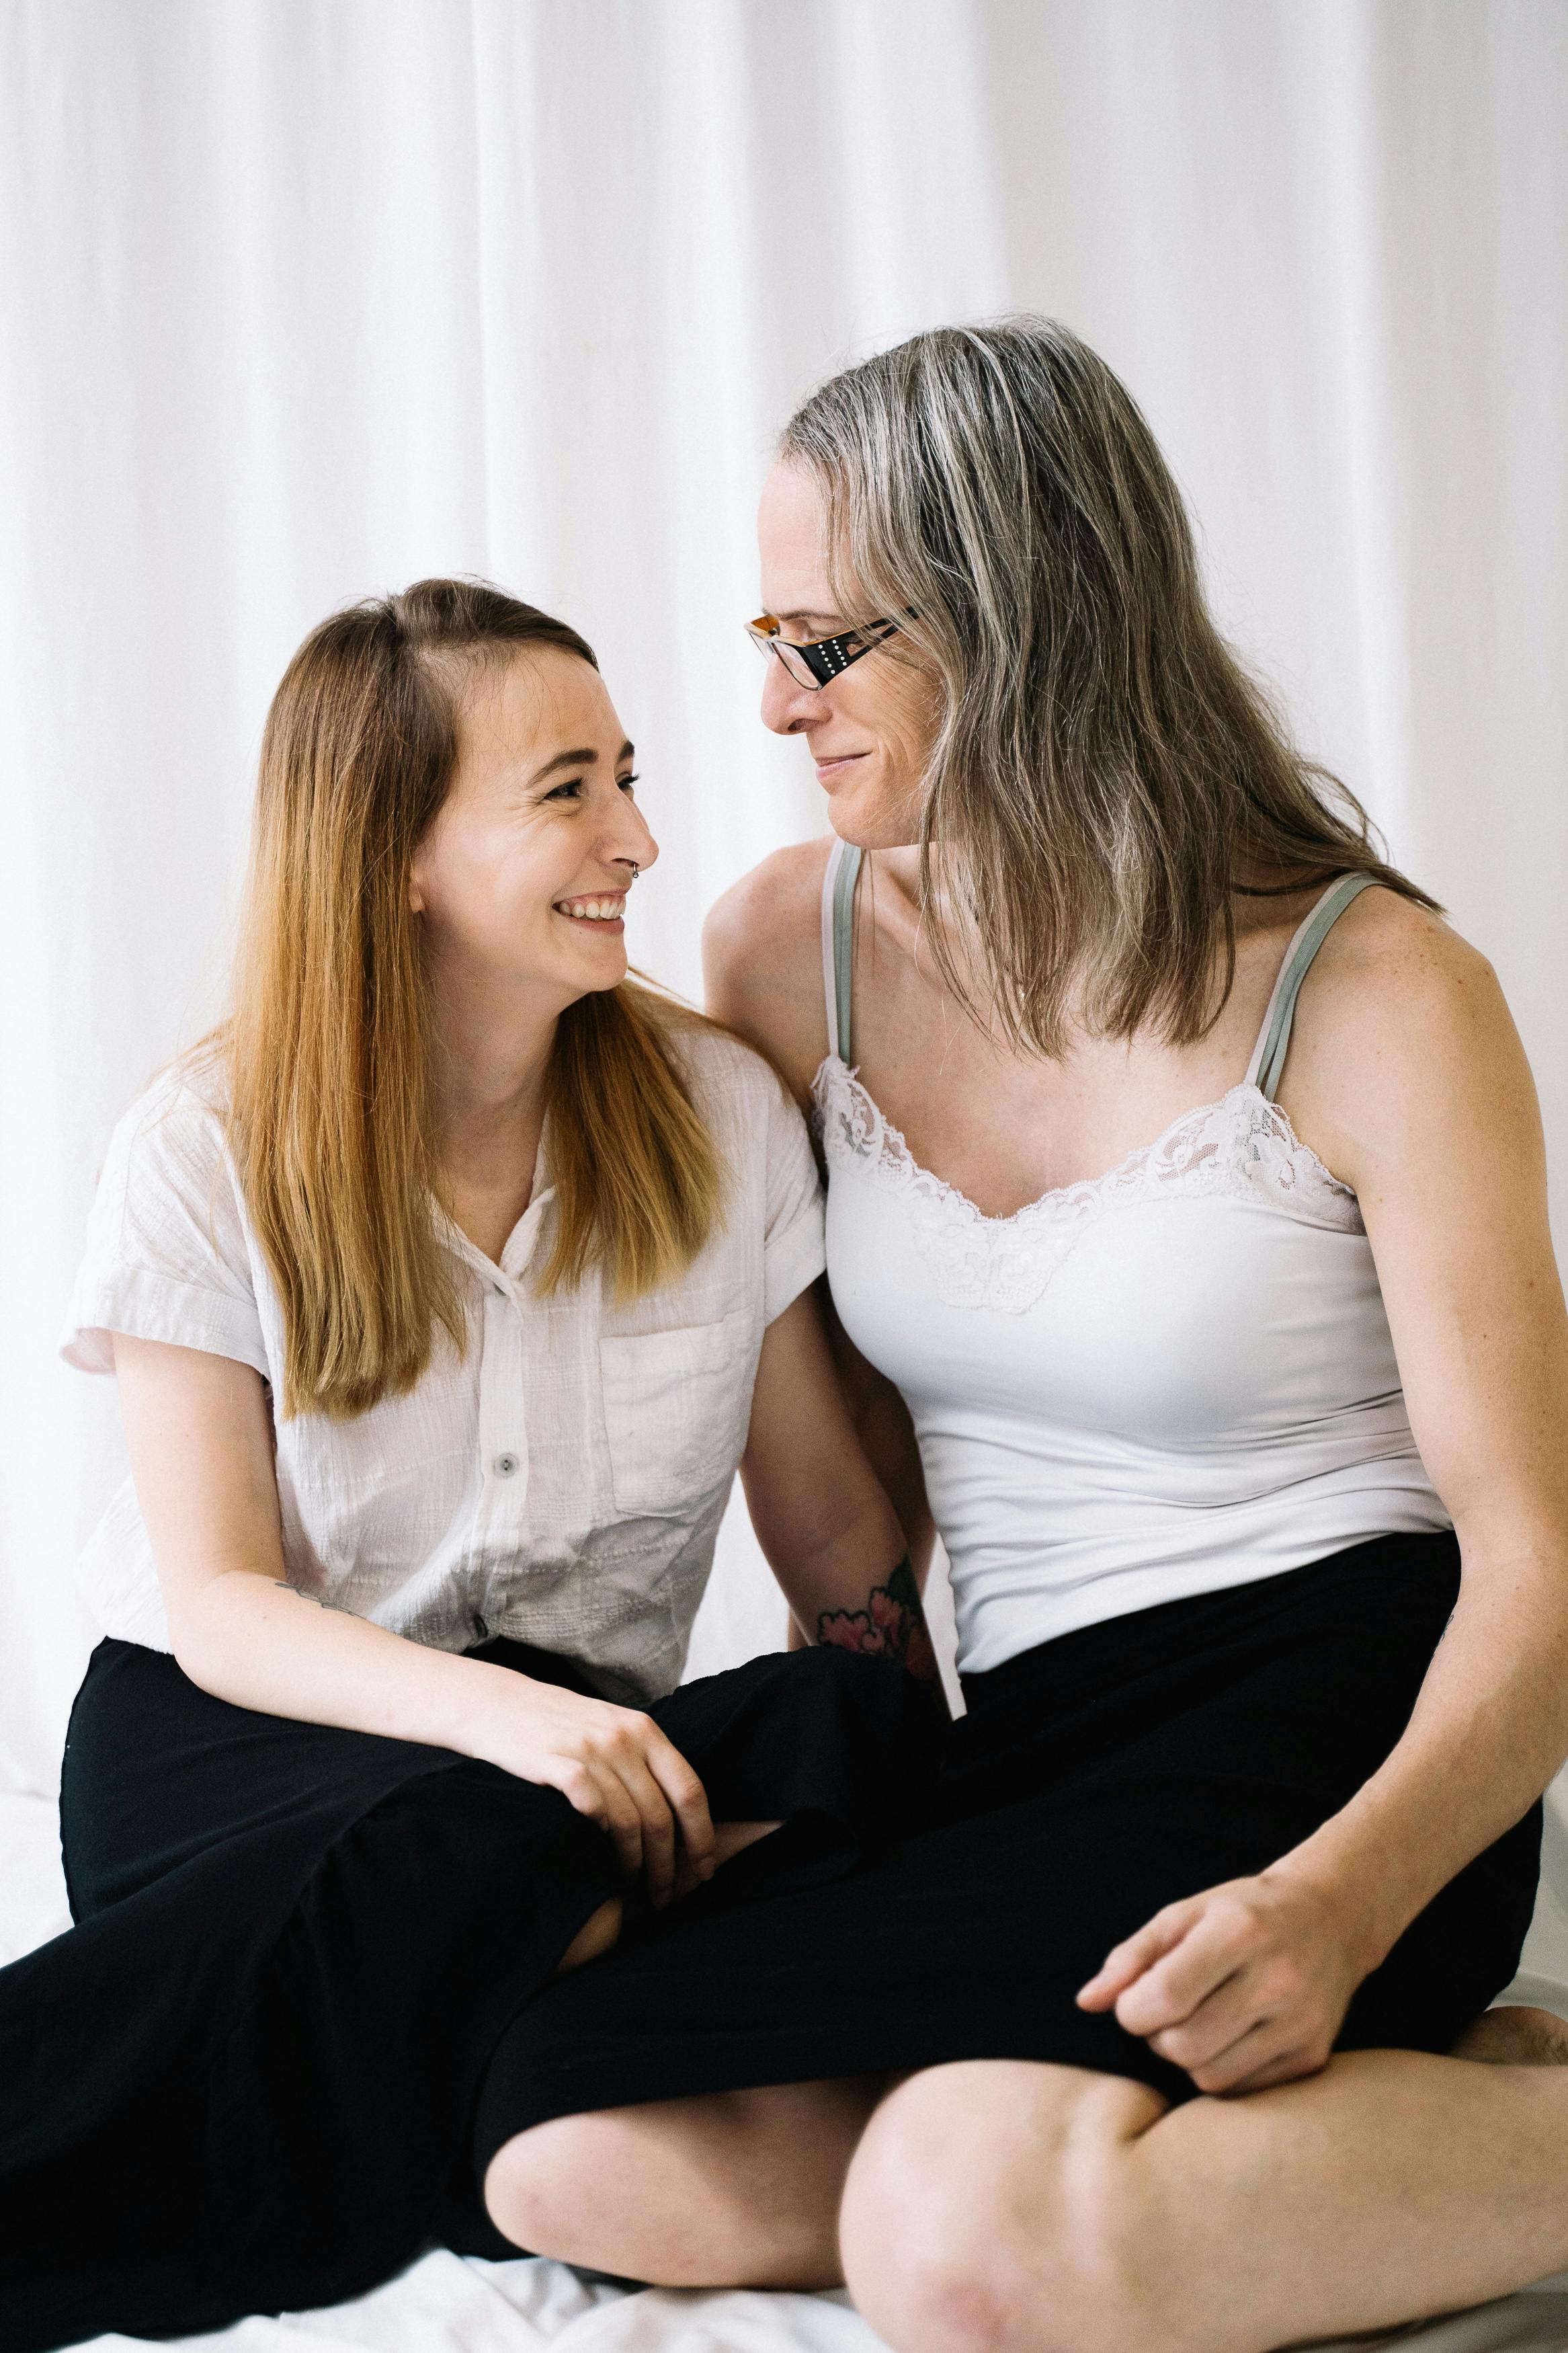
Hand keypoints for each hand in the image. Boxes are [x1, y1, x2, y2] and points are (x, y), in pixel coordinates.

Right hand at [468, 1674, 713, 1907]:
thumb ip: (643, 1761)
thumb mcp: (611, 1728)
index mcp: (645, 1730)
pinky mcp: (557, 1763)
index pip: (690, 1790)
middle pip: (661, 1815)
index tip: (705, 1870)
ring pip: (629, 1822)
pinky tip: (596, 1857)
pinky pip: (593, 1811)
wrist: (497, 1702)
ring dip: (634, 1865)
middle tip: (663, 1897)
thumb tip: (680, 1818)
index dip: (702, 1836)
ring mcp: (590, 1750)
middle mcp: (623, 1738)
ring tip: (631, 1887)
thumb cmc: (558, 1725)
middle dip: (668, 1865)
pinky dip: (600, 1841)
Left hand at [1075, 1869, 1371, 2094]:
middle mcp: (1277, 1979)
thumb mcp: (1184, 1915)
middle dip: (1156, 2036)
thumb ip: (1132, 1957)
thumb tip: (1087, 2002)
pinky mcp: (1313, 2056)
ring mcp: (1300, 2023)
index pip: (1166, 1995)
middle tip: (1165, 2013)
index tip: (1133, 2002)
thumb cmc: (1241, 1914)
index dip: (1133, 2010)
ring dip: (1186, 2058)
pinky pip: (1242, 2090)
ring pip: (1210, 2077)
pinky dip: (1220, 2070)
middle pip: (1184, 2045)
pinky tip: (1229, 2036)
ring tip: (1197, 2022)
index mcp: (1239, 1931)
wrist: (1330, 1919)